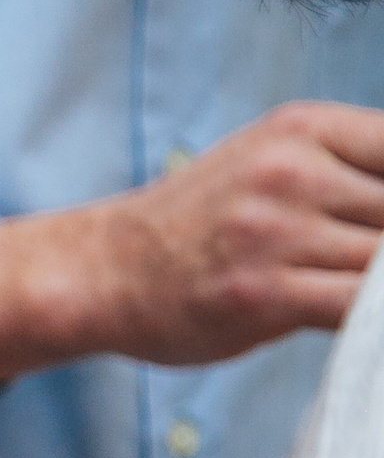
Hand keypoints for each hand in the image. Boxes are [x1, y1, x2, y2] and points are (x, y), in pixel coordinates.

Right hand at [0, 101, 383, 391]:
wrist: (101, 272)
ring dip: (382, 287)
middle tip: (364, 260)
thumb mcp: (270, 163)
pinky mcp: (262, 294)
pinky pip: (362, 310)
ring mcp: (274, 233)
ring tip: (362, 296)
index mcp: (302, 129)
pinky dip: (376, 321)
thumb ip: (352, 172)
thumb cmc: (197, 227)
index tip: (378, 225)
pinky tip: (366, 328)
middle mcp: (290, 171)